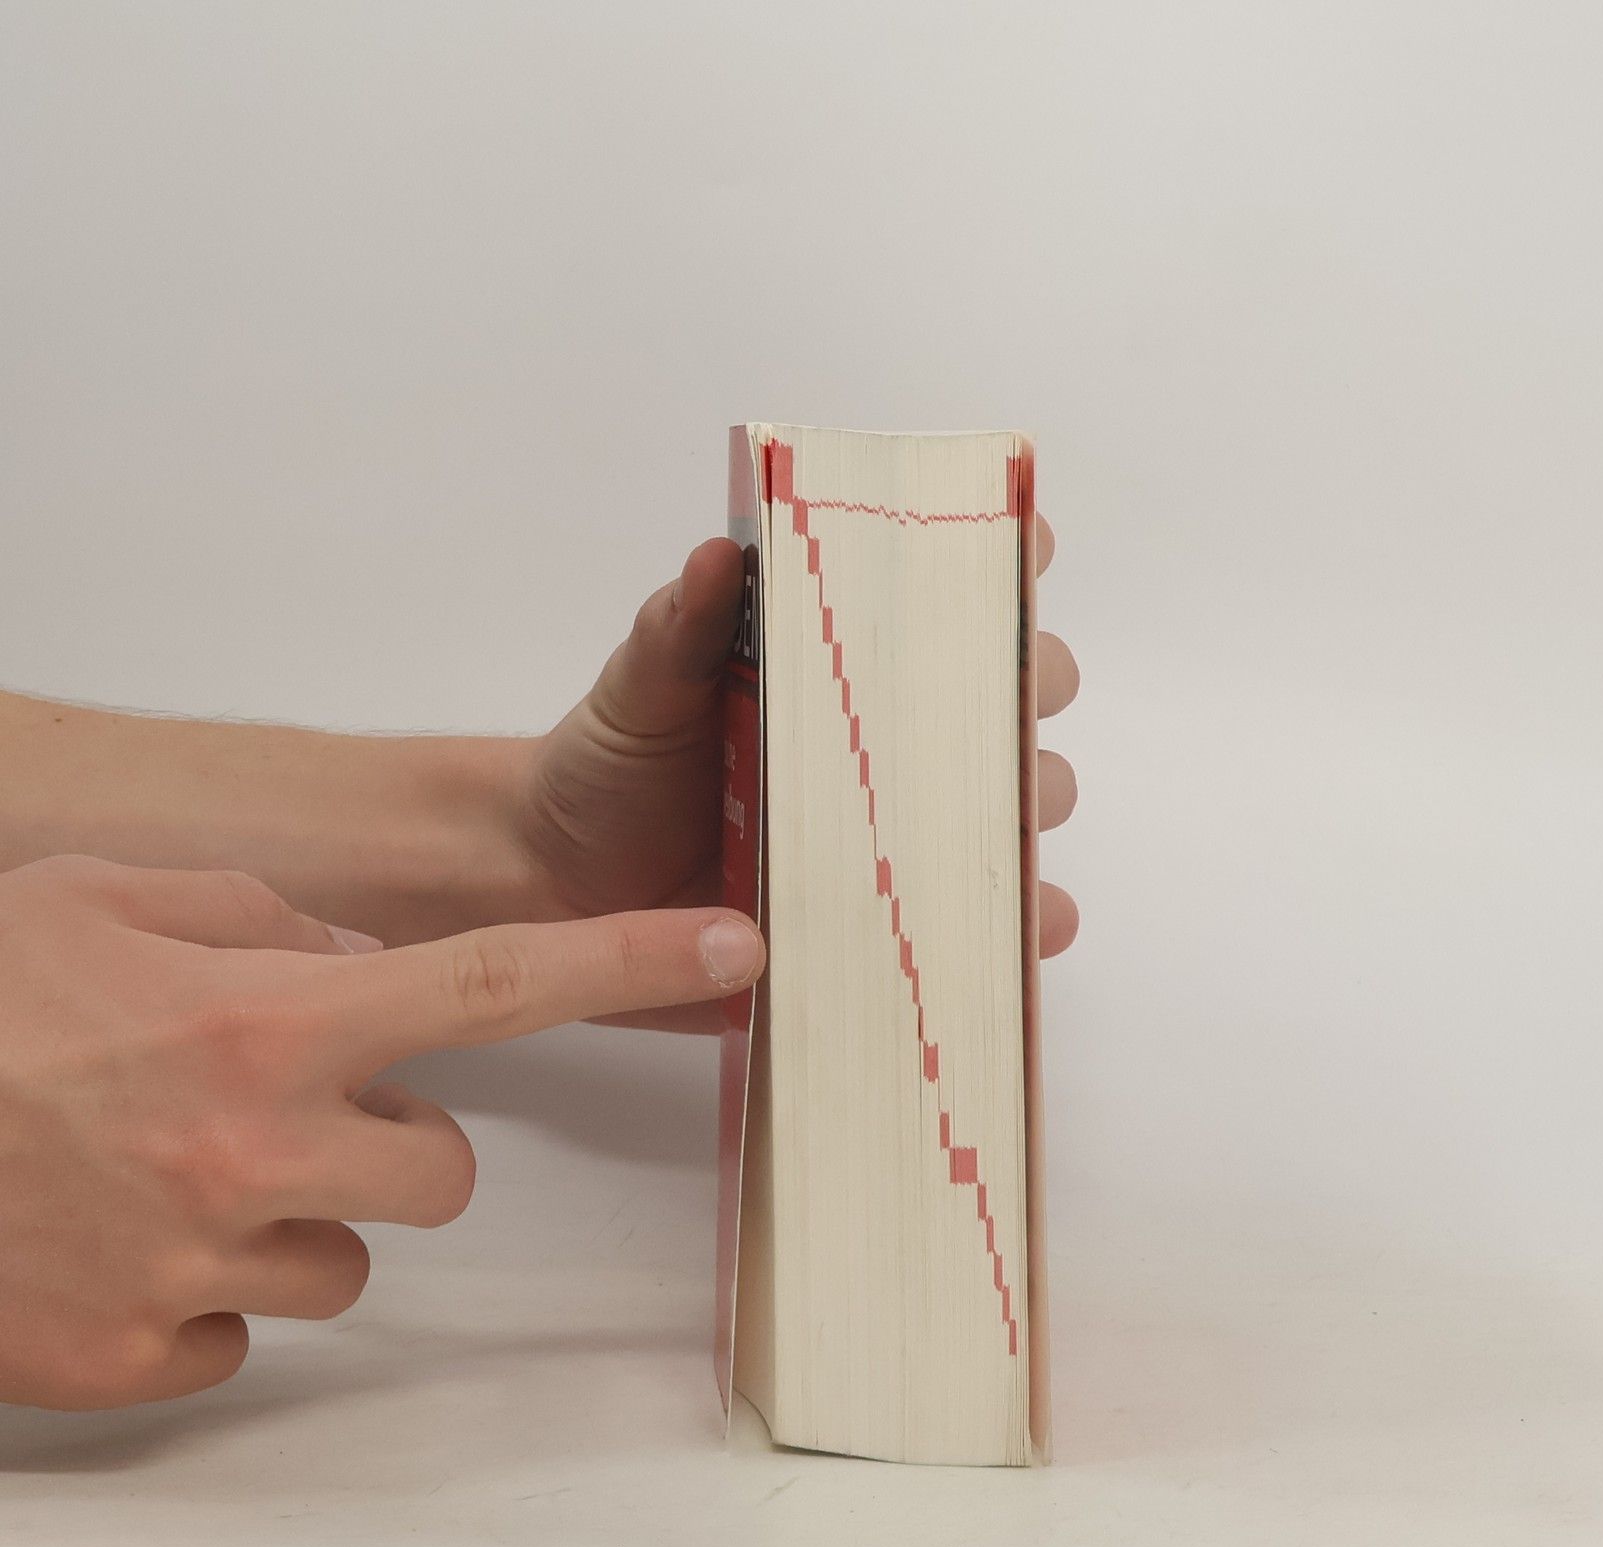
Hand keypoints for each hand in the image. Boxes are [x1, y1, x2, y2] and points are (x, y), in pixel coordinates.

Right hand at [0, 855, 763, 1409]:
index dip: (635, 958)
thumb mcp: (99, 902)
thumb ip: (259, 919)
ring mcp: (207, 1265)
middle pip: (446, 1166)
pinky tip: (112, 1236)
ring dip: (292, 1210)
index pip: (501, 982)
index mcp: (262, 1018)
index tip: (737, 945)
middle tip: (277, 1102)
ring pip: (351, 1253)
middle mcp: (259, 1148)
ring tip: (161, 1164)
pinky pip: (246, 1326)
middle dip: (390, 1136)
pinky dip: (206, 1286)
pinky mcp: (150, 1358)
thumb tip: (360, 966)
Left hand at [513, 519, 1079, 1029]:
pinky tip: (1029, 929)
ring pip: (1014, 819)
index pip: (953, 600)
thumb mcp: (645, 685)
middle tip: (998, 709)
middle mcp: (898, 748)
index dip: (1001, 564)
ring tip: (1001, 836)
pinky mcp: (891, 928)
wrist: (565, 886)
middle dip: (1028, 696)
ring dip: (1025, 822)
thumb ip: (683, 626)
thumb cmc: (617, 765)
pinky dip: (1022, 932)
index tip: (1020, 549)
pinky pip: (982, 933)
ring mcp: (903, 842)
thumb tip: (718, 558)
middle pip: (1013, 705)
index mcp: (851, 668)